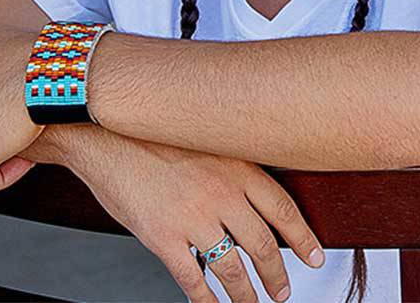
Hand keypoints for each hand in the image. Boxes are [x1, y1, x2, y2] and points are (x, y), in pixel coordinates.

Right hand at [67, 131, 326, 302]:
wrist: (103, 134)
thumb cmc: (152, 136)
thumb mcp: (206, 141)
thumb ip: (232, 170)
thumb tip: (254, 201)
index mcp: (237, 168)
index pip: (283, 210)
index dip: (304, 238)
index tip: (316, 257)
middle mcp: (221, 194)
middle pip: (263, 245)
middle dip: (277, 274)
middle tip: (283, 291)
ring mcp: (192, 218)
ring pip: (232, 268)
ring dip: (246, 293)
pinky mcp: (162, 238)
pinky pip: (192, 278)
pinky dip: (206, 300)